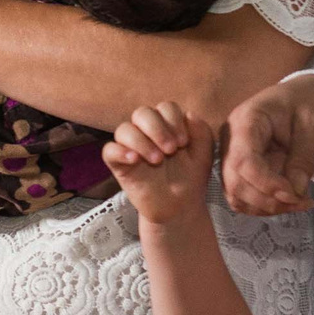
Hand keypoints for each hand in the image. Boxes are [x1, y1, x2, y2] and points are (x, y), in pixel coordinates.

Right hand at [102, 101, 216, 227]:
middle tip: (171, 150)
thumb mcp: (204, 155)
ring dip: (141, 141)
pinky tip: (134, 160)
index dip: (174, 120)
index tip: (183, 142)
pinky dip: (120, 152)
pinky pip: (109, 150)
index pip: (165, 107)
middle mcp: (146, 132)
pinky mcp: (119, 164)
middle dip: (157, 129)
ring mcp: (130, 147)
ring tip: (157, 160)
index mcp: (166, 125)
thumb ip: (202, 133)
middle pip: (142, 113)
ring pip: (124, 129)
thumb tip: (189, 114)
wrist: (180, 206)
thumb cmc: (191, 177)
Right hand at [221, 76, 313, 216]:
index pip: (243, 161)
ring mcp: (232, 155)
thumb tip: (295, 191)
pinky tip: (288, 200)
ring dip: (267, 206)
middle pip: (235, 182)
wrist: (306, 96)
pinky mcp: (240, 169)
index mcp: (246, 121)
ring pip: (236, 195)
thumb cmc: (310, 103)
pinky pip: (244, 196)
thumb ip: (303, 158)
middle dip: (269, 200)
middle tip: (303, 202)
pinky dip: (264, 205)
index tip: (295, 195)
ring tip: (299, 202)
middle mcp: (231, 140)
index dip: (266, 184)